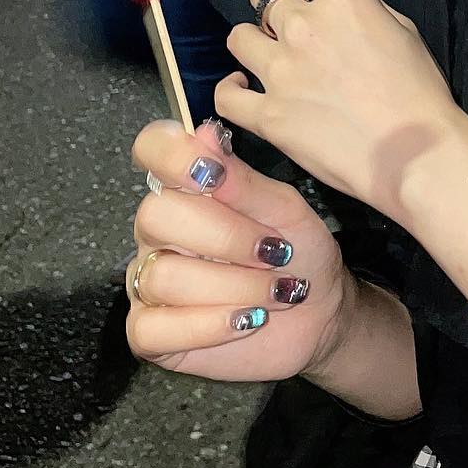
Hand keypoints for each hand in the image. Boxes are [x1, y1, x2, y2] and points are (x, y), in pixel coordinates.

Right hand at [127, 118, 350, 381]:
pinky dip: (207, 325)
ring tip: (275, 291)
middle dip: (225, 237)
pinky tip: (244, 320)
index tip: (213, 174)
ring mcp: (148, 282)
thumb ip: (242, 180)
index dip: (172, 156)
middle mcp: (158, 232)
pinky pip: (152, 328)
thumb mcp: (284, 211)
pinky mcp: (149, 333)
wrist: (319, 312)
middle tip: (274, 252)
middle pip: (155, 216)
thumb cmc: (300, 253)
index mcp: (187, 190)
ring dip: (232, 286)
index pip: (152, 151)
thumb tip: (204, 134)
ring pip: (163, 276)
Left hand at [218, 0, 467, 221]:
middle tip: (289, 27)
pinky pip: (226, 95)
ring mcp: (279, 70)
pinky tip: (244, 90)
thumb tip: (338, 7)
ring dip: (253, 43)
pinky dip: (231, 90)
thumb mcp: (404, 30)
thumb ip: (365, 9)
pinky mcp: (267, 114)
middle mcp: (303, 25)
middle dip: (273, 4)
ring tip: (268, 60)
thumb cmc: (421, 92)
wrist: (414, 155)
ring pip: (238, 36)